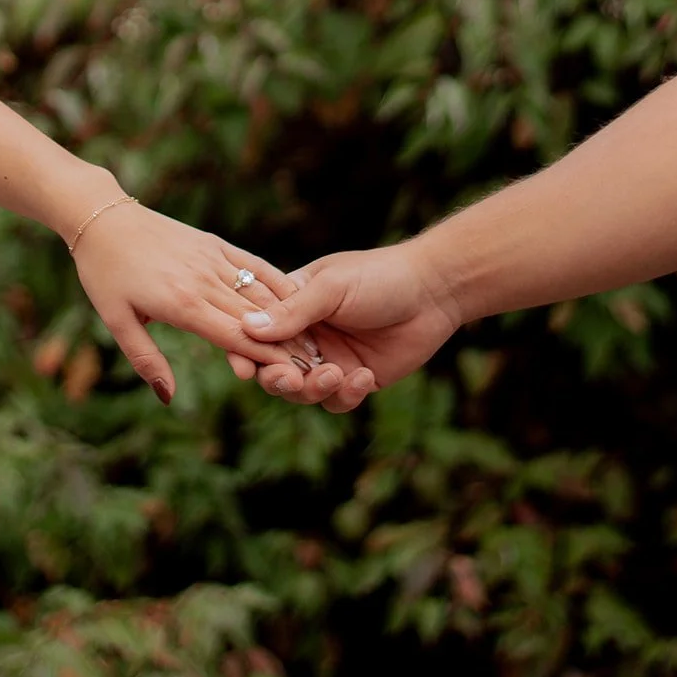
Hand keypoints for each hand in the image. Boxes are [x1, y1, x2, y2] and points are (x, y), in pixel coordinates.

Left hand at [70, 201, 338, 404]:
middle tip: (319, 366)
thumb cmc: (104, 274)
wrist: (104, 218)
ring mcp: (211, 258)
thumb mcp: (116, 322)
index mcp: (181, 304)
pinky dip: (276, 281)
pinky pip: (252, 264)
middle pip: (256, 318)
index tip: (297, 375)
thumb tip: (168, 397)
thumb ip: (146, 360)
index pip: (236, 337)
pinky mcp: (214, 243)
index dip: (269, 357)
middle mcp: (203, 280)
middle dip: (288, 343)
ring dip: (289, 316)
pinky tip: (297, 296)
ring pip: (260, 291)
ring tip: (314, 339)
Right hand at [235, 240, 461, 412]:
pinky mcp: (356, 379)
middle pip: (273, 368)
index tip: (242, 367)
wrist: (434, 291)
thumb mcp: (332, 287)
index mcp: (293, 304)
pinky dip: (345, 394)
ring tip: (336, 374)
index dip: (244, 350)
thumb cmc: (379, 276)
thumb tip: (248, 328)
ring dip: (313, 389)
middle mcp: (307, 335)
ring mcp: (331, 358)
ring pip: (302, 391)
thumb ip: (293, 311)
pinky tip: (363, 377)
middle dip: (277, 378)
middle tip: (291, 379)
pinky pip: (337, 400)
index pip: (256, 331)